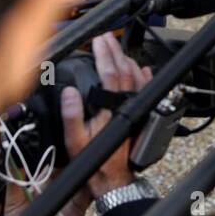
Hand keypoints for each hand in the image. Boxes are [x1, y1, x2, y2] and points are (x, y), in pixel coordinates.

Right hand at [61, 33, 152, 199]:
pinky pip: (145, 91)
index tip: (98, 40)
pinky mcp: (139, 115)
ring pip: (136, 78)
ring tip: (117, 47)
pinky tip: (143, 68)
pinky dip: (144, 77)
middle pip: (124, 71)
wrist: (112, 178)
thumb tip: (69, 92)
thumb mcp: (74, 140)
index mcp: (111, 109)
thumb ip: (72, 115)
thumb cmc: (94, 160)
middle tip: (106, 37)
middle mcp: (126, 106)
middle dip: (115, 51)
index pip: (110, 75)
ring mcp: (135, 110)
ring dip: (127, 60)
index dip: (104, 55)